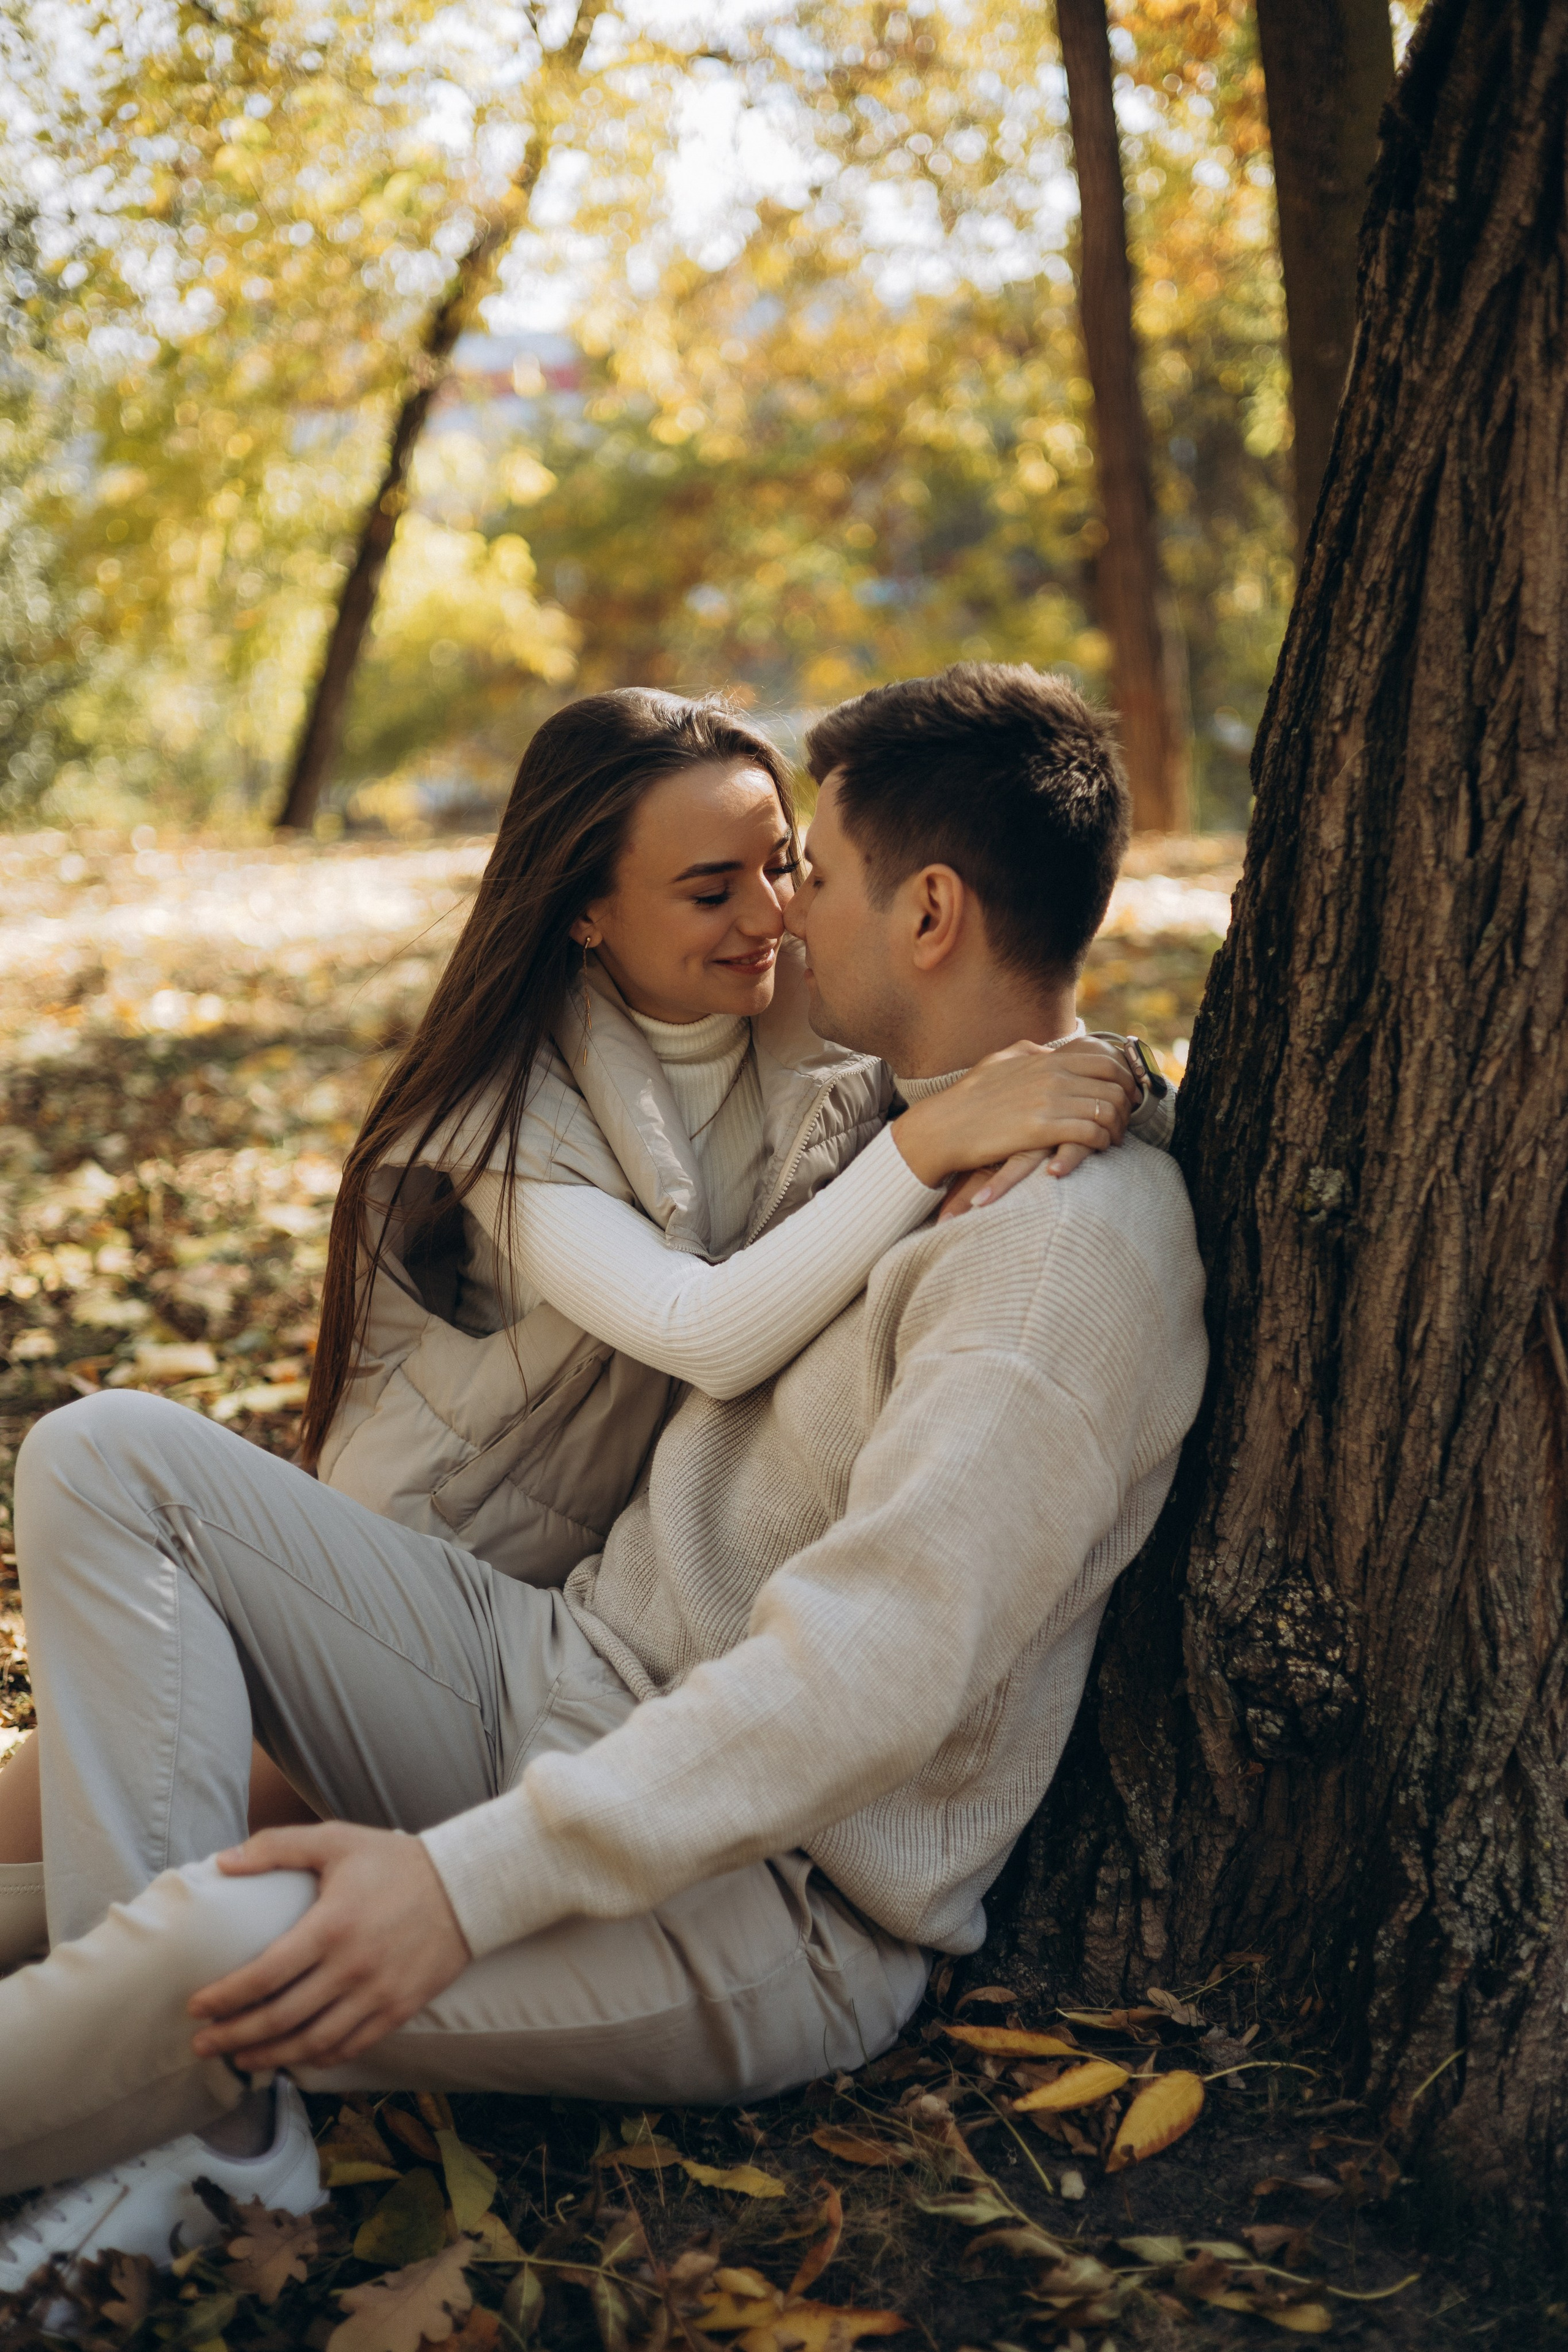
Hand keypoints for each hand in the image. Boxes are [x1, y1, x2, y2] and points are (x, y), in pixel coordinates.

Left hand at [188, 1823, 470, 2072]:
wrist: (467, 1886)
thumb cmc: (395, 1861)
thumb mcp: (337, 1840)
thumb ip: (278, 1847)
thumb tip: (223, 1861)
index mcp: (332, 1926)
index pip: (265, 1974)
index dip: (226, 1996)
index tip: (196, 2006)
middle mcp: (352, 1968)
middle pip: (281, 2018)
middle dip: (234, 2036)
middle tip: (202, 2045)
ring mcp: (378, 1994)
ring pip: (313, 2042)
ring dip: (270, 2055)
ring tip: (240, 2058)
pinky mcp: (399, 2009)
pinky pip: (351, 2045)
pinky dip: (317, 2058)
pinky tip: (295, 2058)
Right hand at [894, 1037, 1136, 1188]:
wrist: (944, 1127)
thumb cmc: (969, 1098)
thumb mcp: (1000, 1062)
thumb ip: (1029, 1053)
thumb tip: (1049, 1051)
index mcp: (1047, 1059)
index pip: (1106, 1059)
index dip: (1125, 1078)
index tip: (1126, 1096)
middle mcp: (1052, 1075)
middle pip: (1114, 1085)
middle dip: (1126, 1106)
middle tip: (1123, 1122)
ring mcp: (1048, 1101)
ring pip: (1107, 1110)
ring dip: (1116, 1128)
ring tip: (1111, 1140)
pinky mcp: (1042, 1129)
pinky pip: (1091, 1132)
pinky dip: (1101, 1142)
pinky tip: (1096, 1149)